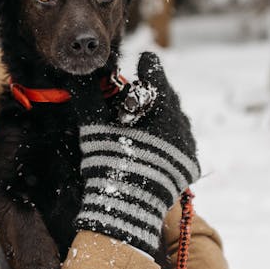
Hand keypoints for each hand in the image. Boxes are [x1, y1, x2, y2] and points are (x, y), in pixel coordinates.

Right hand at [73, 52, 200, 253]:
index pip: (156, 75)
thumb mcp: (95, 127)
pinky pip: (181, 144)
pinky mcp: (190, 166)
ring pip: (177, 121)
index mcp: (162, 108)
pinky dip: (169, 138)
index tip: (144, 59)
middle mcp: (182, 124)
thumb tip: (79, 74)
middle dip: (154, 92)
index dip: (147, 66)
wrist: (127, 209)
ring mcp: (188, 146)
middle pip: (168, 98)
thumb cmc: (109, 163)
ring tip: (147, 117)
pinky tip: (156, 141)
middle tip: (141, 90)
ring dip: (163, 115)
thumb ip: (89, 96)